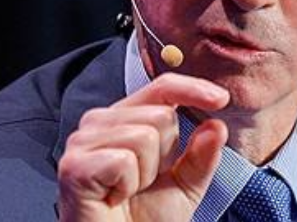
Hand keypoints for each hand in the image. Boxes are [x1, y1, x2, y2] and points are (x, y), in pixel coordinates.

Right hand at [57, 73, 229, 220]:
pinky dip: (129, 185)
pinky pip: (124, 159)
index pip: (162, 88)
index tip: (222, 100)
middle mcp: (99, 122)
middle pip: (160, 114)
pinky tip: (114, 198)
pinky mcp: (74, 165)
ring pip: (144, 135)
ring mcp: (82, 142)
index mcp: (124, 118)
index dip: (193, 89)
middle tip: (143, 183)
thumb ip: (201, 155)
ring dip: (146, 174)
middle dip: (164, 155)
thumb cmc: (144, 221)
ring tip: (128, 192)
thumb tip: (217, 125)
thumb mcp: (185, 184)